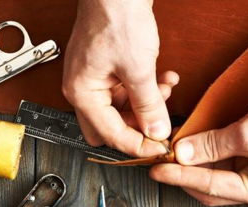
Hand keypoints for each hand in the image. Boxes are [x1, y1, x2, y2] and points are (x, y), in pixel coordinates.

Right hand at [63, 0, 177, 156]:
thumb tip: (157, 132)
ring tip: (165, 93)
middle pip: (111, 128)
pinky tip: (163, 80)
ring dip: (146, 106)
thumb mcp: (139, 68)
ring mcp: (94, 78)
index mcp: (82, 93)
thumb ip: (148, 106)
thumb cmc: (116, 16)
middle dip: (138, 128)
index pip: (111, 135)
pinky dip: (145, 90)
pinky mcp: (107, 68)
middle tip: (160, 127)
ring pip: (122, 110)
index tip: (160, 149)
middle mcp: (84, 89)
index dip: (138, 146)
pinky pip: (126, 91)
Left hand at [149, 78, 247, 206]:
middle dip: (186, 174)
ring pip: (217, 175)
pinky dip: (209, 153)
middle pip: (211, 188)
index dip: (180, 176)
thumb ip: (212, 145)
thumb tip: (182, 153)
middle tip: (162, 160)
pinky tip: (194, 143)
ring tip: (174, 151)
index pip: (210, 187)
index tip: (158, 169)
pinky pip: (226, 161)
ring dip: (196, 163)